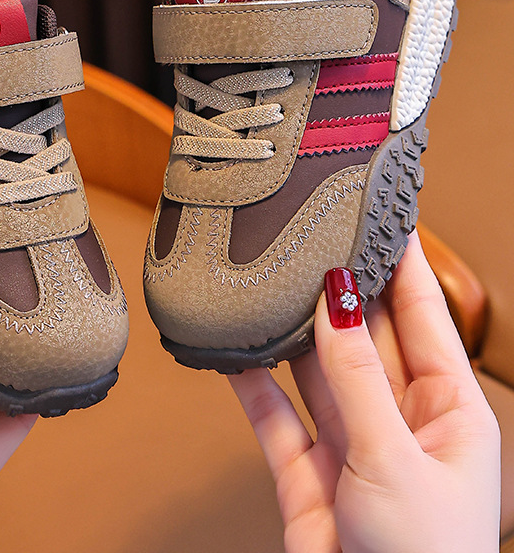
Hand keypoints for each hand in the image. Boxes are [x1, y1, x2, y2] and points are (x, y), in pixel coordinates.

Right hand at [229, 231, 499, 552]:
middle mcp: (400, 418)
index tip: (382, 211)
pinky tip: (233, 352)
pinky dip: (252, 383)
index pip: (424, 315)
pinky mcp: (307, 470)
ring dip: (292, 332)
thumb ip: (358, 374)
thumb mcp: (395, 456)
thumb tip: (340, 299)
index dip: (403, 262)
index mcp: (449, 411)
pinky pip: (275, 413)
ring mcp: (351, 442)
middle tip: (310, 237)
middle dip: (340, 289)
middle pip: (365, 334)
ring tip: (266, 284)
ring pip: (316, 368)